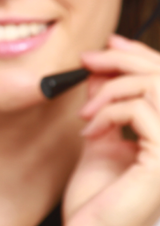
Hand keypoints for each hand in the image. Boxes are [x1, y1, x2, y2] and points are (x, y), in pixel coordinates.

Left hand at [63, 34, 159, 225]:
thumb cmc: (96, 196)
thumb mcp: (100, 138)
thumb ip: (106, 105)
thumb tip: (101, 69)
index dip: (140, 55)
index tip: (109, 43)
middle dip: (122, 59)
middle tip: (87, 61)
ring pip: (156, 87)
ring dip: (112, 90)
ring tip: (86, 113)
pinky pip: (141, 111)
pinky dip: (108, 112)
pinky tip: (90, 131)